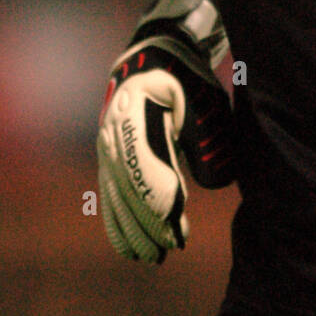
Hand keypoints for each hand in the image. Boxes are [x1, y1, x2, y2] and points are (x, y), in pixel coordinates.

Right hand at [96, 0, 234, 263]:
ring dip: (132, 229)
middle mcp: (112, 130)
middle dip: (147, 222)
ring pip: (116, 194)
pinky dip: (118, 222)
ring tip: (151, 257)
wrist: (155, 58)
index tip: (178, 228)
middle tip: (169, 250)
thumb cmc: (186, 80)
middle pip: (127, 185)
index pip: (145, 165)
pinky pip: (109, 194)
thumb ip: (206, 139)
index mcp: (135, 110)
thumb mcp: (203, 101)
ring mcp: (106, 144)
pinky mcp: (108, 157)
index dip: (161, 200)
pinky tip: (131, 247)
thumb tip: (209, 184)